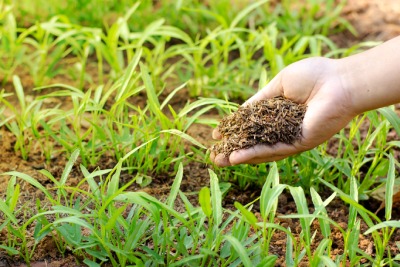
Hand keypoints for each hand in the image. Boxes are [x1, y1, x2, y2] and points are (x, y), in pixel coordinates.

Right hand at [210, 57, 356, 165]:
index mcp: (279, 113)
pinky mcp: (300, 144)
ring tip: (219, 162)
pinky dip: (254, 154)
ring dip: (240, 157)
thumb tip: (240, 111)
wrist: (340, 81)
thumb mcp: (279, 84)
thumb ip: (260, 99)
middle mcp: (284, 128)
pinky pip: (273, 150)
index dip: (234, 131)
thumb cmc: (314, 76)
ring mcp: (291, 138)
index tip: (216, 135)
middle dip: (234, 150)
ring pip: (261, 150)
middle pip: (254, 142)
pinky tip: (237, 157)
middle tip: (214, 157)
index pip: (252, 126)